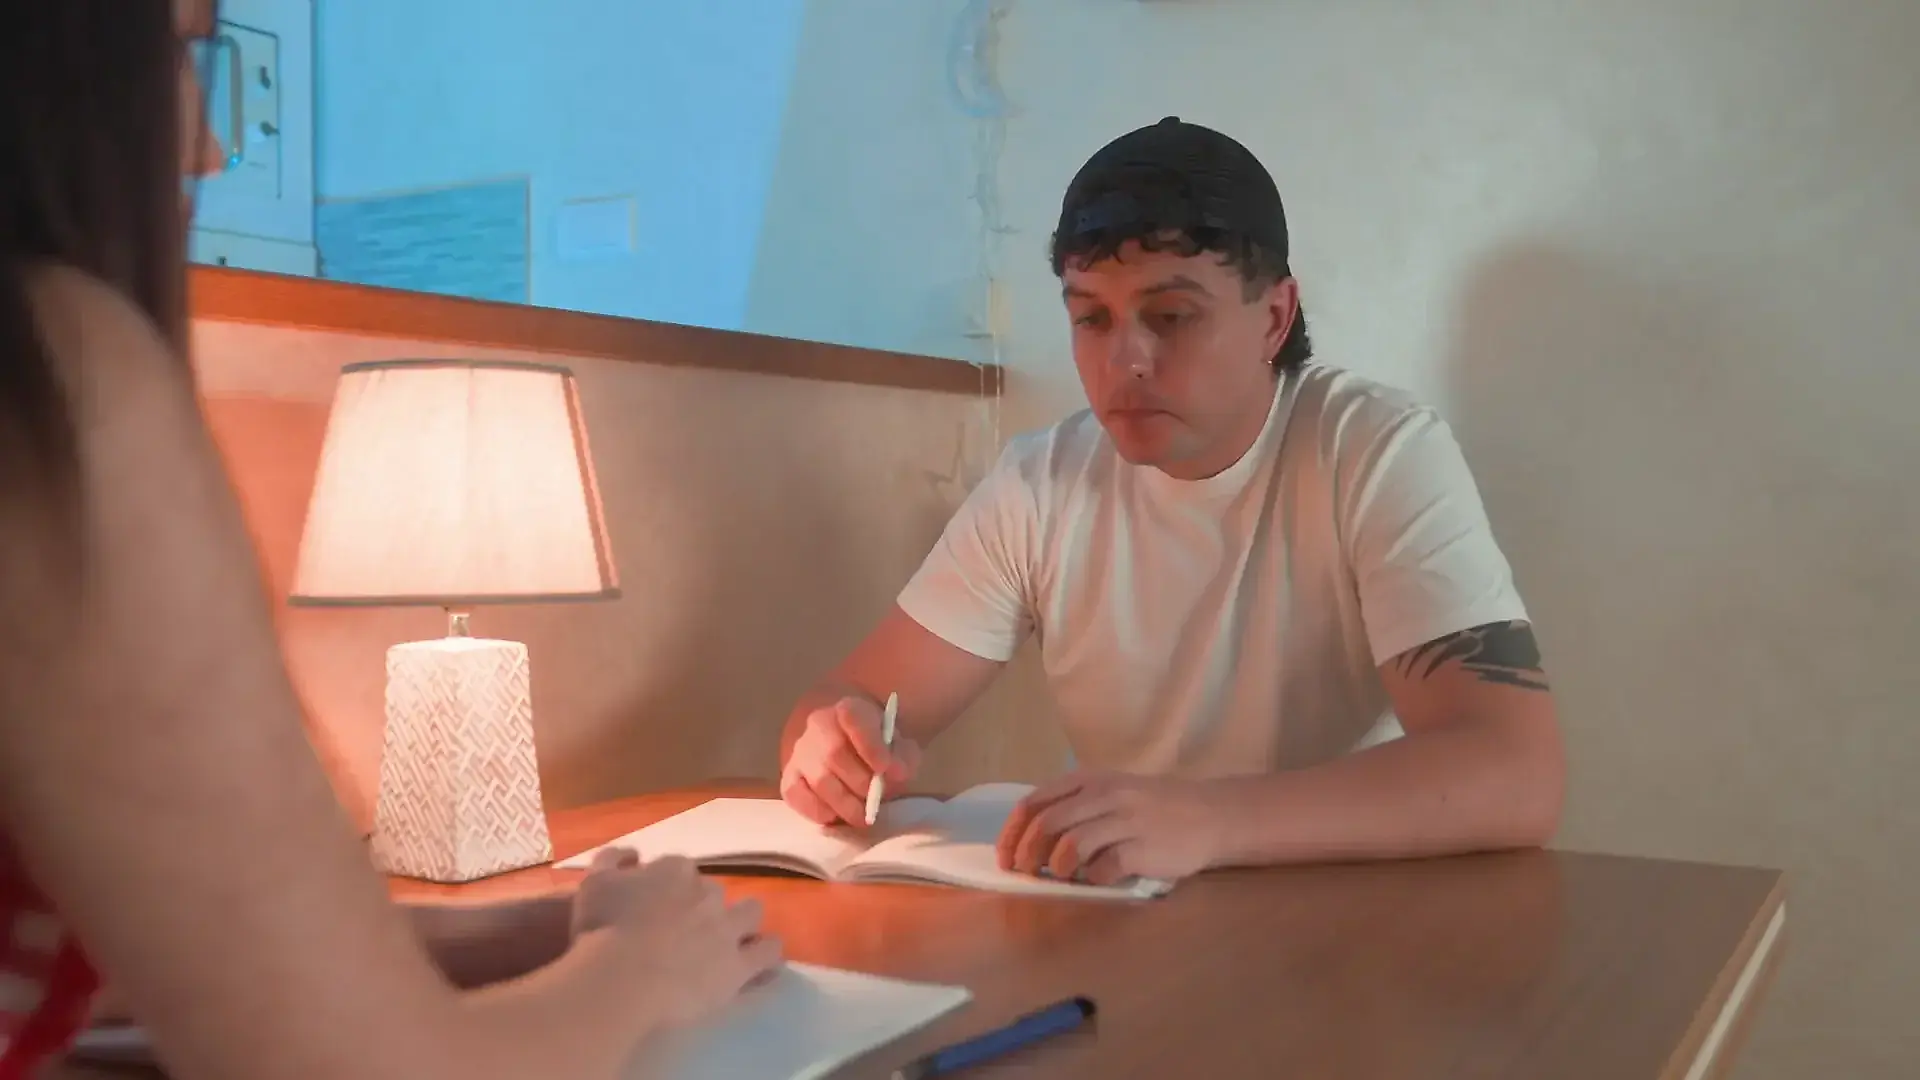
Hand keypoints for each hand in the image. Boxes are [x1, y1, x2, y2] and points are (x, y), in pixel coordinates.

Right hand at [570, 847, 782, 1026]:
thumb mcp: (594, 882)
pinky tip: (762, 965)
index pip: (680, 869)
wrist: (620, 979)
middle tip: (686, 929)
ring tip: (731, 941)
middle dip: (705, 905)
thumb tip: (633, 853)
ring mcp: (728, 929)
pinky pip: (768, 953)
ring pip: (751, 913)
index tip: (657, 904)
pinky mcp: (739, 966)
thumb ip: (613, 859)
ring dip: (743, 922)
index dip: (670, 886)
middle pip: (715, 891)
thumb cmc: (600, 930)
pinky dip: (766, 955)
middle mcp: (708, 893)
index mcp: (674, 871)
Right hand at [779, 696, 921, 826]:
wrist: (852, 747)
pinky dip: (818, 811)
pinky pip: (796, 796)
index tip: (885, 769)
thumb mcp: (900, 745)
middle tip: (876, 798)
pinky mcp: (790, 777)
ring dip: (845, 804)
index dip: (870, 745)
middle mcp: (818, 725)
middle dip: (861, 783)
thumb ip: (904, 756)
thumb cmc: (879, 747)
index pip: (854, 719)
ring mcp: (801, 752)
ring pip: (819, 779)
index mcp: (849, 709)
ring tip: (862, 815)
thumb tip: (896, 773)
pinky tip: (836, 816)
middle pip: (835, 754)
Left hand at [997, 771, 1220, 886]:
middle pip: (1047, 824)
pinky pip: (1104, 867)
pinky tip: (1098, 879)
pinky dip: (1092, 879)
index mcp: (1089, 780)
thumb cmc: (1154, 806)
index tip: (1004, 856)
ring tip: (1059, 877)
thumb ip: (1074, 807)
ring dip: (1055, 867)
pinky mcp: (1143, 849)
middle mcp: (1105, 795)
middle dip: (1026, 853)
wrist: (1211, 814)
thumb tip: (1029, 841)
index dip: (1012, 832)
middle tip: (1023, 873)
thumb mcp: (1111, 792)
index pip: (1035, 802)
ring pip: (1071, 844)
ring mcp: (1125, 821)